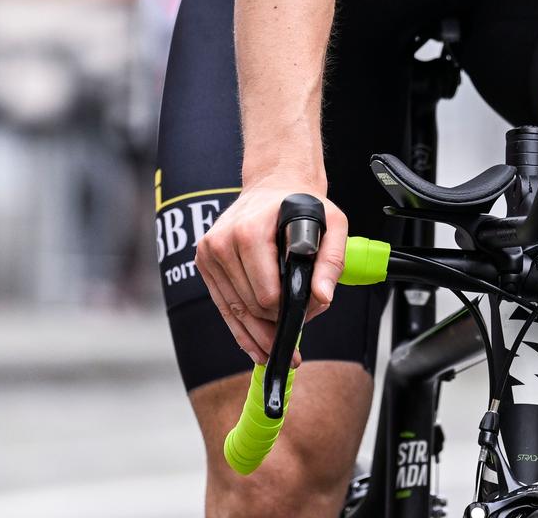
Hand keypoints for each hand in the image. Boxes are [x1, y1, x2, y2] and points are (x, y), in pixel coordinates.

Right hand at [194, 180, 348, 365]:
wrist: (274, 184)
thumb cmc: (303, 205)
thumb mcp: (333, 224)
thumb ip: (331, 261)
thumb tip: (322, 298)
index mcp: (250, 232)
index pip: (266, 294)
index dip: (287, 313)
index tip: (305, 318)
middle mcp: (222, 242)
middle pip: (249, 306)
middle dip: (274, 325)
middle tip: (295, 340)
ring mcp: (209, 253)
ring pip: (234, 311)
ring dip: (257, 335)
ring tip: (278, 353)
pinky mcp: (205, 261)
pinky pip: (223, 305)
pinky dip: (239, 329)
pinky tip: (255, 347)